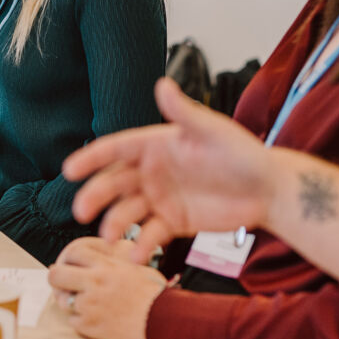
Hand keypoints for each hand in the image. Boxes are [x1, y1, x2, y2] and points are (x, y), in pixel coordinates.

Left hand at [48, 237, 165, 338]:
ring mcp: (89, 305)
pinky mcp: (89, 325)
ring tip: (83, 301)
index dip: (69, 257)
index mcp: (105, 265)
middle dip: (56, 278)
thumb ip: (109, 259)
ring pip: (62, 300)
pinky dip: (80, 319)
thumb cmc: (151, 292)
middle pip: (55, 275)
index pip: (72, 252)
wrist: (162, 319)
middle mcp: (94, 283)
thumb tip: (88, 256)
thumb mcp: (132, 265)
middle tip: (62, 282)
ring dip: (70, 300)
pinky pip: (72, 320)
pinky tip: (94, 316)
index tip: (70, 263)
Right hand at [64, 78, 275, 258]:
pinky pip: (150, 234)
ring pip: (127, 211)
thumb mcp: (212, 132)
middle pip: (114, 183)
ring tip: (110, 237)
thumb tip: (162, 83)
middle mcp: (153, 170)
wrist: (268, 191)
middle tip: (81, 210)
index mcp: (157, 144)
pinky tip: (137, 255)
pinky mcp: (173, 223)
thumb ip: (184, 112)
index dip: (92, 158)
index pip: (117, 149)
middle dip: (95, 195)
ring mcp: (161, 198)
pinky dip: (141, 245)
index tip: (70, 169)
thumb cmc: (243, 154)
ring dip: (114, 223)